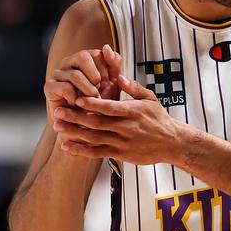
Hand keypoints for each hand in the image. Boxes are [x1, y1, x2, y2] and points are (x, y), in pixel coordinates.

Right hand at [44, 44, 121, 117]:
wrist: (85, 123)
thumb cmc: (100, 101)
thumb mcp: (113, 82)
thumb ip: (114, 64)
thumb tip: (106, 47)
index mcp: (84, 58)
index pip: (97, 53)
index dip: (106, 70)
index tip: (108, 85)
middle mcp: (69, 62)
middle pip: (83, 57)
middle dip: (96, 77)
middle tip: (99, 92)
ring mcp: (58, 74)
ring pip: (75, 75)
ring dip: (88, 90)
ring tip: (91, 100)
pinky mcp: (50, 87)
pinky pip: (65, 87)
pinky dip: (76, 98)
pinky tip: (77, 104)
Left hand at [53, 75, 187, 164]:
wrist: (172, 143)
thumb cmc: (160, 119)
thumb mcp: (150, 99)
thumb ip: (133, 88)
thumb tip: (118, 76)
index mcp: (132, 111)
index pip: (107, 106)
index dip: (90, 103)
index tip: (76, 98)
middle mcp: (126, 127)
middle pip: (96, 122)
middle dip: (75, 117)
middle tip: (58, 112)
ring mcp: (122, 142)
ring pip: (93, 137)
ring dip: (74, 132)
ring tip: (58, 127)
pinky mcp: (121, 154)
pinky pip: (97, 153)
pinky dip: (81, 150)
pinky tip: (68, 146)